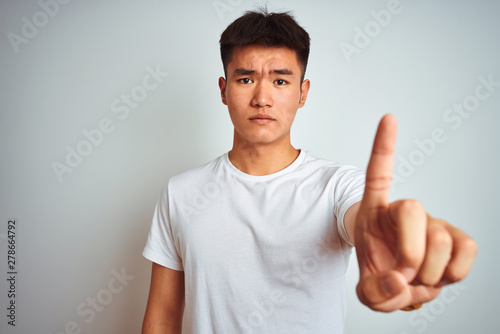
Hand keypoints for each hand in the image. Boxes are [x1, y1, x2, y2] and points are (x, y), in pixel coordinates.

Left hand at [354, 114, 476, 311]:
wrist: (403, 286)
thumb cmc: (382, 277)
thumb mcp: (368, 293)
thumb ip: (375, 293)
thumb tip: (400, 279)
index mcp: (375, 213)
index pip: (378, 173)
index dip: (384, 147)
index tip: (389, 117)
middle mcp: (406, 212)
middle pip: (413, 208)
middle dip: (409, 252)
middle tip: (402, 274)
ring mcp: (435, 224)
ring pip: (442, 237)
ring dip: (430, 273)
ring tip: (417, 280)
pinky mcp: (458, 240)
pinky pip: (468, 249)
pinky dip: (455, 273)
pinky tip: (440, 276)